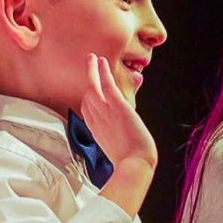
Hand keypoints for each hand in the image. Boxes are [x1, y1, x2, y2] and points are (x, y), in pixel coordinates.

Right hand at [78, 53, 156, 170]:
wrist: (135, 165)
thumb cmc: (130, 163)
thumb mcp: (118, 153)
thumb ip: (116, 144)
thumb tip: (121, 148)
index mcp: (97, 131)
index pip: (88, 111)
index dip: (88, 100)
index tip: (90, 90)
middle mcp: (98, 120)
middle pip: (87, 97)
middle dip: (88, 82)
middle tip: (89, 68)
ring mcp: (105, 112)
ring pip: (93, 86)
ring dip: (92, 71)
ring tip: (91, 57)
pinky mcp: (117, 106)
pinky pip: (106, 84)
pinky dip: (102, 71)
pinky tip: (101, 60)